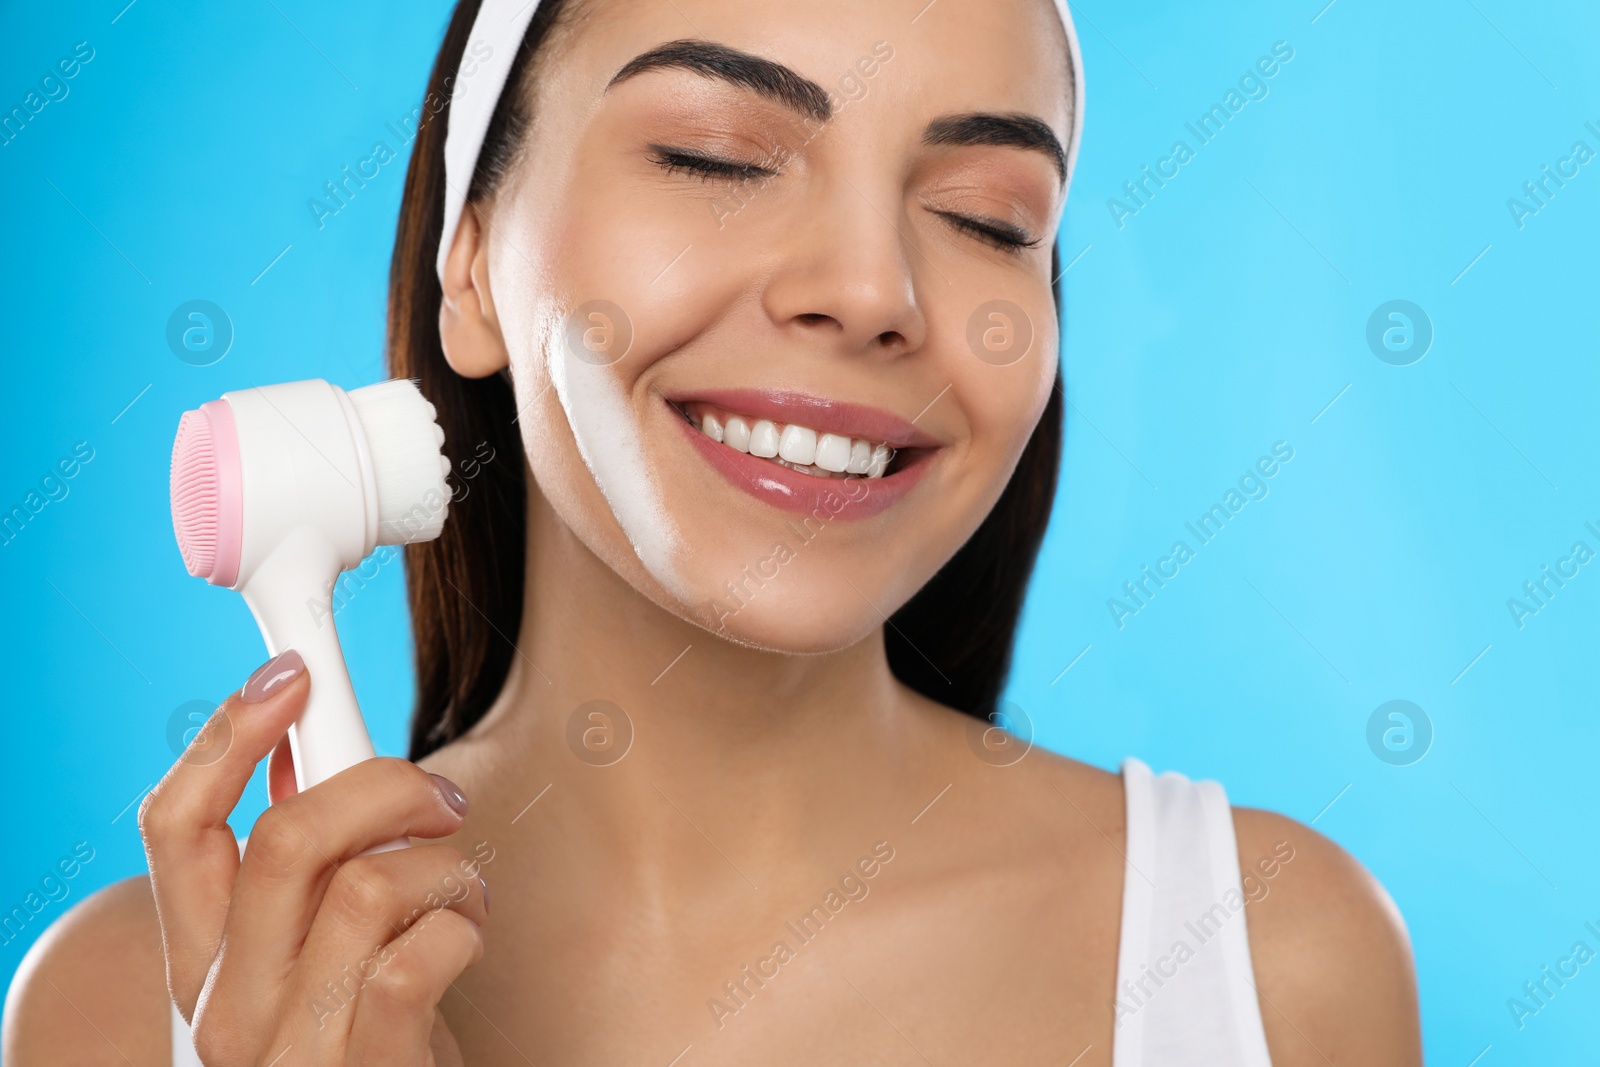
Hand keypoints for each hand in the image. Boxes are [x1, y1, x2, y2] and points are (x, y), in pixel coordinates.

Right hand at [139, 650, 489, 1064]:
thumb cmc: (362, 1038)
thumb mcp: (306, 956)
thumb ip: (299, 871)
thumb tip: (306, 748)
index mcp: (201, 964)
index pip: (173, 825)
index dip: (229, 735)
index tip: (292, 676)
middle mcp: (227, 1007)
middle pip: (286, 838)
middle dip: (383, 784)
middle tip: (438, 798)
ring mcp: (293, 1047)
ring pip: (369, 885)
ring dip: (444, 866)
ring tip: (461, 889)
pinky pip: (422, 950)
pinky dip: (465, 923)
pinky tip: (466, 936)